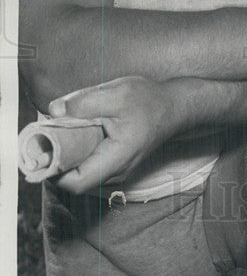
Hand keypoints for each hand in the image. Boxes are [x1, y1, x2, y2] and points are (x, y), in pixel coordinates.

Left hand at [48, 76, 177, 194]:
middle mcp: (116, 172)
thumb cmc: (149, 101)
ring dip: (67, 157)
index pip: (76, 182)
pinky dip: (78, 153)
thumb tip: (54, 110)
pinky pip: (90, 166)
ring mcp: (117, 171)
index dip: (54, 171)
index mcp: (117, 158)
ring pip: (81, 174)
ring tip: (60, 132)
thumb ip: (84, 102)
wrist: (174, 107)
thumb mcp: (117, 93)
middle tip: (46, 136)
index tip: (43, 150)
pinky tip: (76, 133)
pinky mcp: (115, 164)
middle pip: (75, 180)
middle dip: (57, 161)